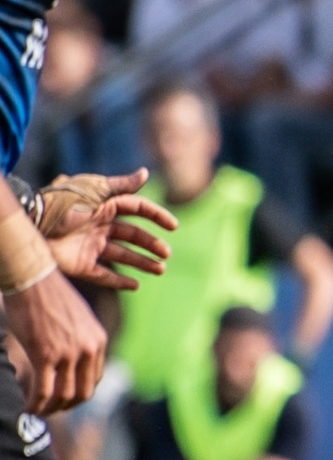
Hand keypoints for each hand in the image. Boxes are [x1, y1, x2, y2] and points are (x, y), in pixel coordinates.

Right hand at [3, 272, 104, 411]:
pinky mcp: (45, 354)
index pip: (94, 378)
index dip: (80, 393)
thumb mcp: (77, 318)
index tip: (66, 398)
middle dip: (68, 405)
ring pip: (63, 394)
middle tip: (53, 410)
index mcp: (98, 340)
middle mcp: (88, 349)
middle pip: (84, 391)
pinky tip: (27, 408)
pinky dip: (36, 403)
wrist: (32, 277)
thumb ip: (80, 338)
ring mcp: (68, 353)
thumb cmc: (49, 294)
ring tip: (38, 410)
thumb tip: (72, 355)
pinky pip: (43, 390)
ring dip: (51, 407)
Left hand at [42, 169, 176, 290]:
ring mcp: (90, 246)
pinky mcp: (80, 265)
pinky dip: (119, 281)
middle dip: (151, 244)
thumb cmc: (62, 202)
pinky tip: (136, 285)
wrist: (32, 224)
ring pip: (123, 256)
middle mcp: (99, 226)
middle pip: (132, 235)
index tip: (173, 226)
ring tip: (160, 270)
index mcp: (104, 206)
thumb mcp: (94, 189)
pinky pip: (104, 275)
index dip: (156, 216)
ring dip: (143, 263)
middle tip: (166, 253)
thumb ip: (121, 185)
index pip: (136, 210)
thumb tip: (146, 174)